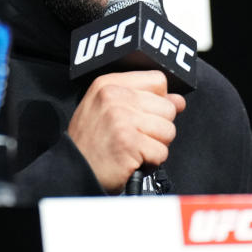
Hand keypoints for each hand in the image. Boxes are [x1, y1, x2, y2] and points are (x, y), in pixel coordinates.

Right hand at [68, 70, 186, 193]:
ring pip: (168, 130)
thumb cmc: (91, 143)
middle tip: (133, 137)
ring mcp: (121, 119)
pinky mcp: (129, 143)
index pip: (158, 80)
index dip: (157, 101)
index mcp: (109, 84)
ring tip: (133, 148)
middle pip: (167, 108)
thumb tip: (178, 100)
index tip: (142, 115)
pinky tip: (132, 160)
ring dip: (155, 146)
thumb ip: (145, 100)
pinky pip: (161, 152)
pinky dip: (151, 162)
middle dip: (157, 128)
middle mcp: (114, 96)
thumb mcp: (110, 110)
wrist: (73, 171)